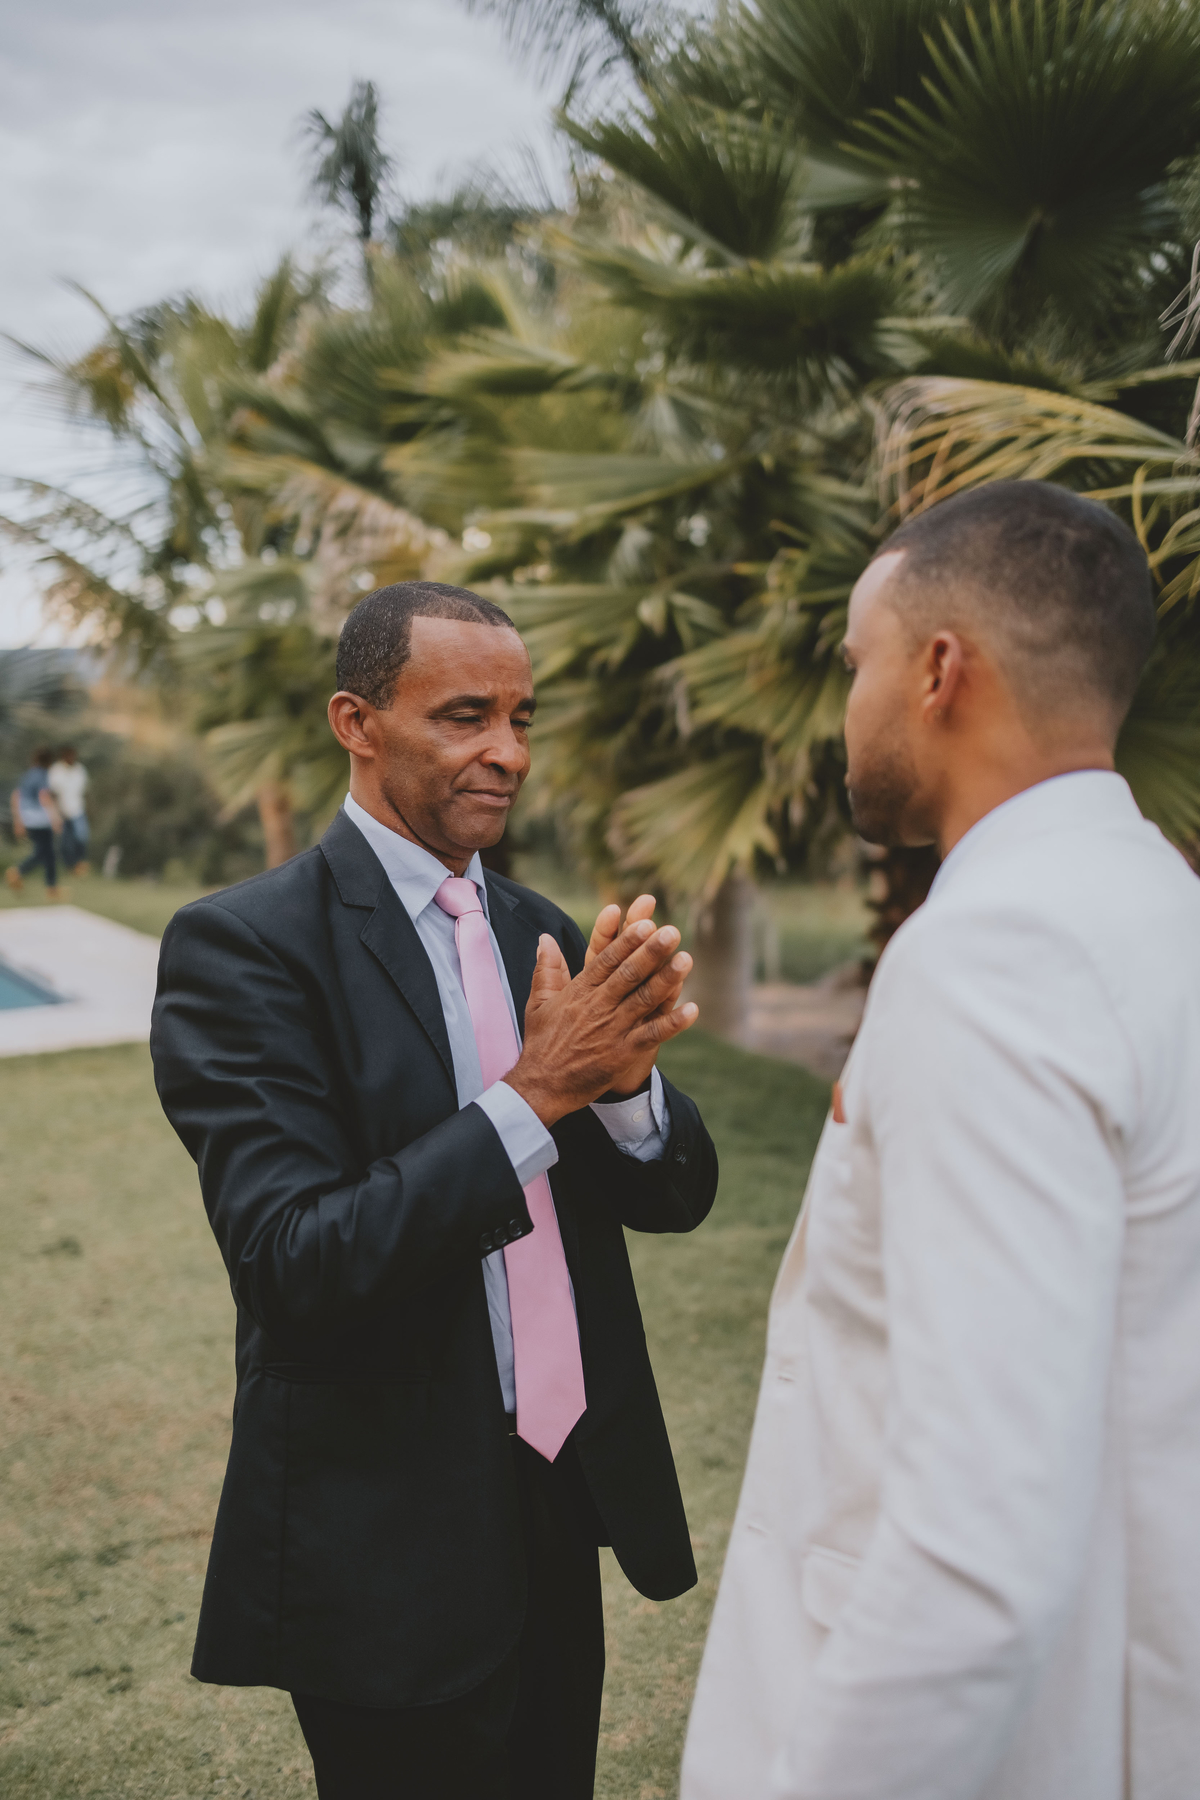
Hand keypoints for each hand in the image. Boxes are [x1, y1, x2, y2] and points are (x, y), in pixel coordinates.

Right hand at [506, 918, 697, 1125]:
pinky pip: (652, 1034)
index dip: (627, 941)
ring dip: (666, 979)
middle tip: (671, 932)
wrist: (542, 1086)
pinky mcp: (623, 1052)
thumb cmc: (542, 1043)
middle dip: (650, 952)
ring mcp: (612, 1029)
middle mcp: (597, 1007)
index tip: (645, 923)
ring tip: (686, 960)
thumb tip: (545, 938)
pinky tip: (692, 1009)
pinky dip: (672, 1023)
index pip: (606, 960)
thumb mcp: (538, 1002)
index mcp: (579, 992)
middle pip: (628, 974)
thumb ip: (547, 968)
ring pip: (643, 999)